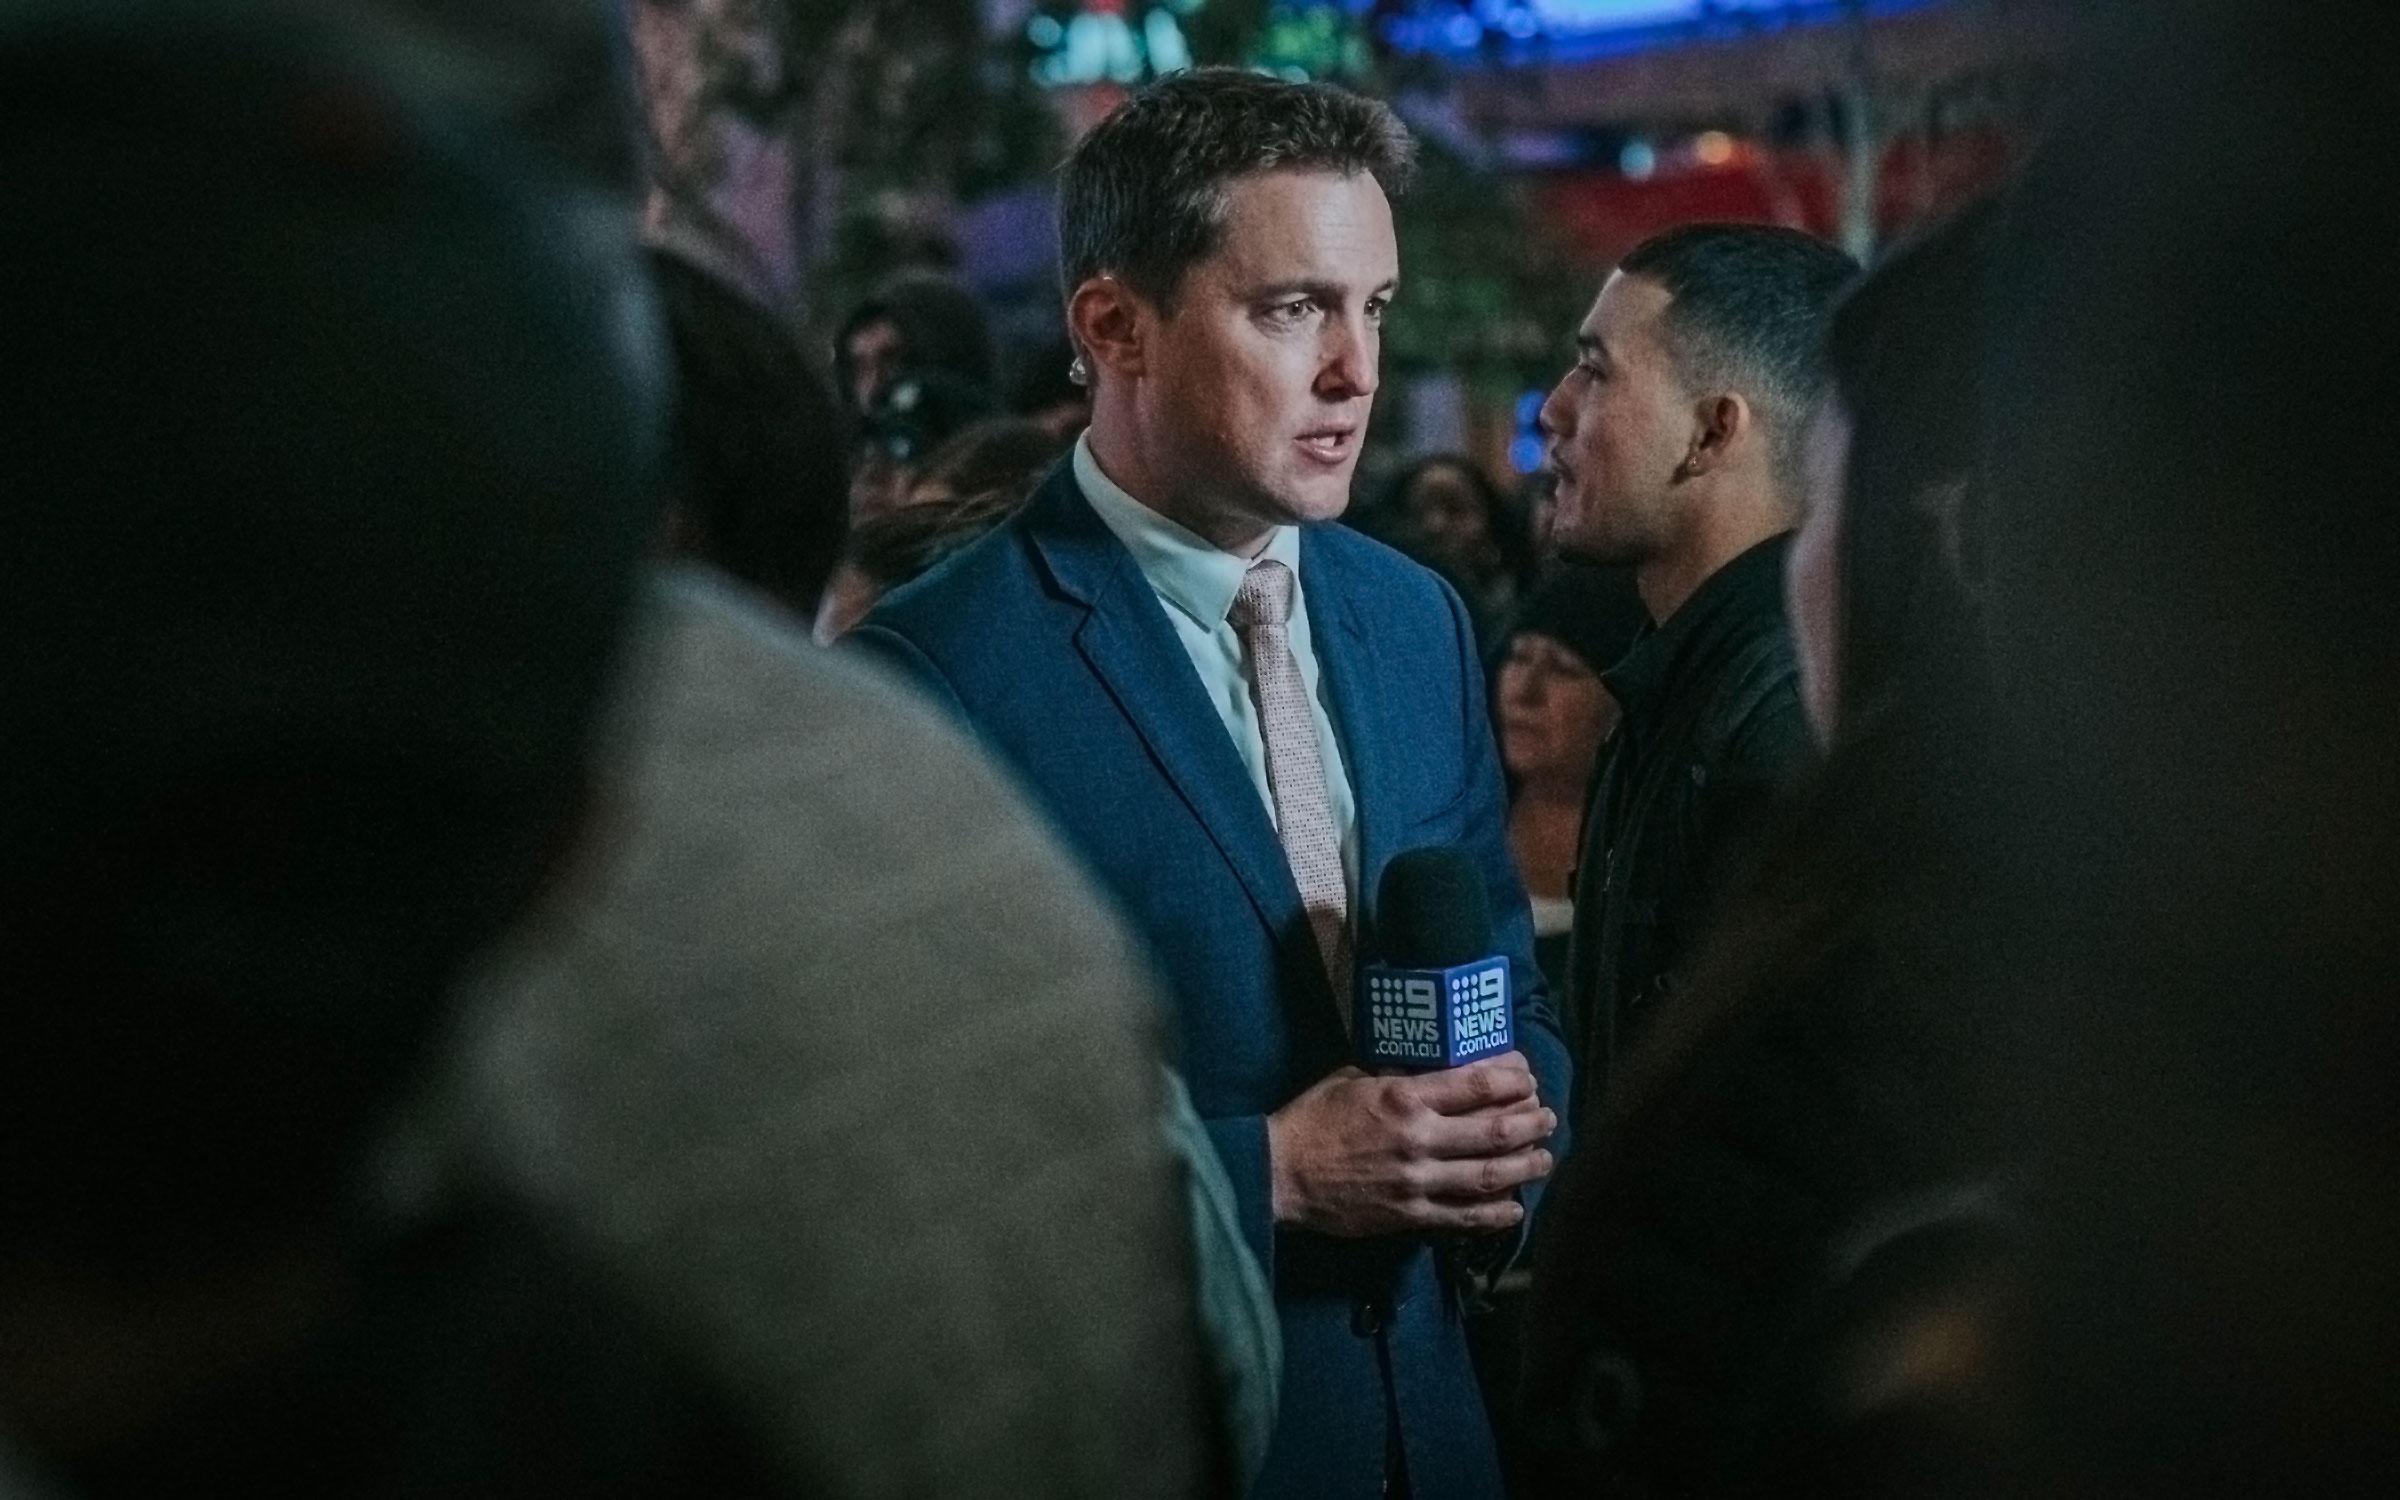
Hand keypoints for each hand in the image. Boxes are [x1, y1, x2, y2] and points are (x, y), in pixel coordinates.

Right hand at [1266, 1051, 1556, 1238]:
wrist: (1280, 1174)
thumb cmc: (1312, 1119)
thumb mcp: (1353, 1079)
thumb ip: (1396, 1076)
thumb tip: (1431, 1070)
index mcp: (1404, 1098)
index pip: (1475, 1083)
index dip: (1511, 1078)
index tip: (1527, 1075)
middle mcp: (1418, 1138)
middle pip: (1494, 1130)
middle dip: (1530, 1122)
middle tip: (1547, 1117)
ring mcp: (1417, 1181)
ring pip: (1488, 1175)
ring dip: (1525, 1167)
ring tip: (1543, 1159)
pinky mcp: (1409, 1215)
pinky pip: (1463, 1217)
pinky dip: (1494, 1214)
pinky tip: (1514, 1208)